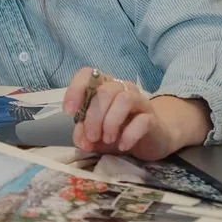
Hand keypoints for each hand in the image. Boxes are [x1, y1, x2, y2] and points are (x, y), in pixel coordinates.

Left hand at [62, 68, 180, 160]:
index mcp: (103, 86)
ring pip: (124, 99)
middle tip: (92, 137)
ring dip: (111, 122)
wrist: (151, 140)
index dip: (76, 89)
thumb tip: (81, 140)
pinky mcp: (152, 118)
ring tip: (107, 140)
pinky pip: (142, 120)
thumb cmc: (118, 132)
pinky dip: (129, 134)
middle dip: (94, 117)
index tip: (70, 112)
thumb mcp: (96, 135)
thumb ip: (84, 134)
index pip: (88, 74)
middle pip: (105, 91)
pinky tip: (123, 146)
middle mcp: (122, 88)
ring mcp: (140, 101)